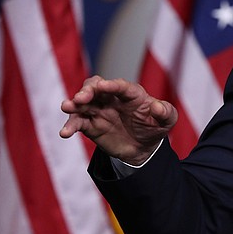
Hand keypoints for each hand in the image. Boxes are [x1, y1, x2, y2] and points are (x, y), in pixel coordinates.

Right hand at [60, 75, 176, 164]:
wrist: (143, 148)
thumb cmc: (154, 127)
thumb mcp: (167, 121)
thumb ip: (166, 112)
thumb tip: (158, 107)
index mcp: (131, 93)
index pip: (120, 86)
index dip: (111, 85)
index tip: (102, 86)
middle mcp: (112, 98)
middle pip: (96, 88)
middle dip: (87, 90)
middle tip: (80, 98)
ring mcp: (99, 110)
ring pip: (83, 103)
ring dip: (74, 104)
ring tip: (66, 107)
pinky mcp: (91, 125)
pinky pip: (78, 122)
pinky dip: (70, 125)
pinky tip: (65, 132)